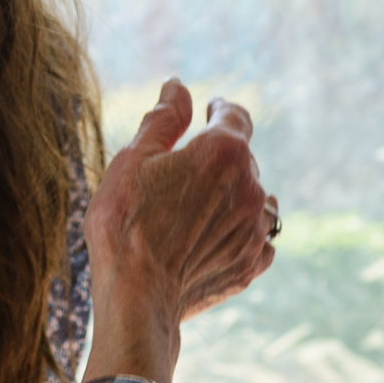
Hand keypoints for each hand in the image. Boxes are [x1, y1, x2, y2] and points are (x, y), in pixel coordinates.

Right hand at [84, 80, 275, 372]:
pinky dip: (241, 232)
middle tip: (179, 173)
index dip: (220, 109)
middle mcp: (250, 185)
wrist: (138, 296)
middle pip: (242, 159)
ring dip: (233, 196)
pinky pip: (258, 238)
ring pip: (254, 199)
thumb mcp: (132, 161)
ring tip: (198, 209)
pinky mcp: (253, 263)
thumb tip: (178, 87)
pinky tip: (211, 239)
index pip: (234, 116)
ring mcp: (256, 228)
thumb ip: (162, 120)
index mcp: (222, 151)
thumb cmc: (124, 223)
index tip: (210, 110)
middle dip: (216, 159)